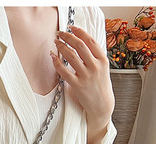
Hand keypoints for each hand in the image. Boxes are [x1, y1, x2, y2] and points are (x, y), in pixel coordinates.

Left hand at [50, 25, 114, 143]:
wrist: (101, 105)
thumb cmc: (100, 86)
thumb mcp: (102, 69)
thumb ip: (94, 57)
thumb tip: (81, 44)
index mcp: (103, 60)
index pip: (90, 41)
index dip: (79, 32)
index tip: (71, 28)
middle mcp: (95, 67)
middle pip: (80, 46)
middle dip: (68, 37)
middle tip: (59, 34)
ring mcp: (86, 76)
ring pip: (71, 56)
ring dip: (61, 47)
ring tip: (56, 43)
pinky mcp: (77, 85)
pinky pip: (64, 71)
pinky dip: (57, 62)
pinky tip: (53, 57)